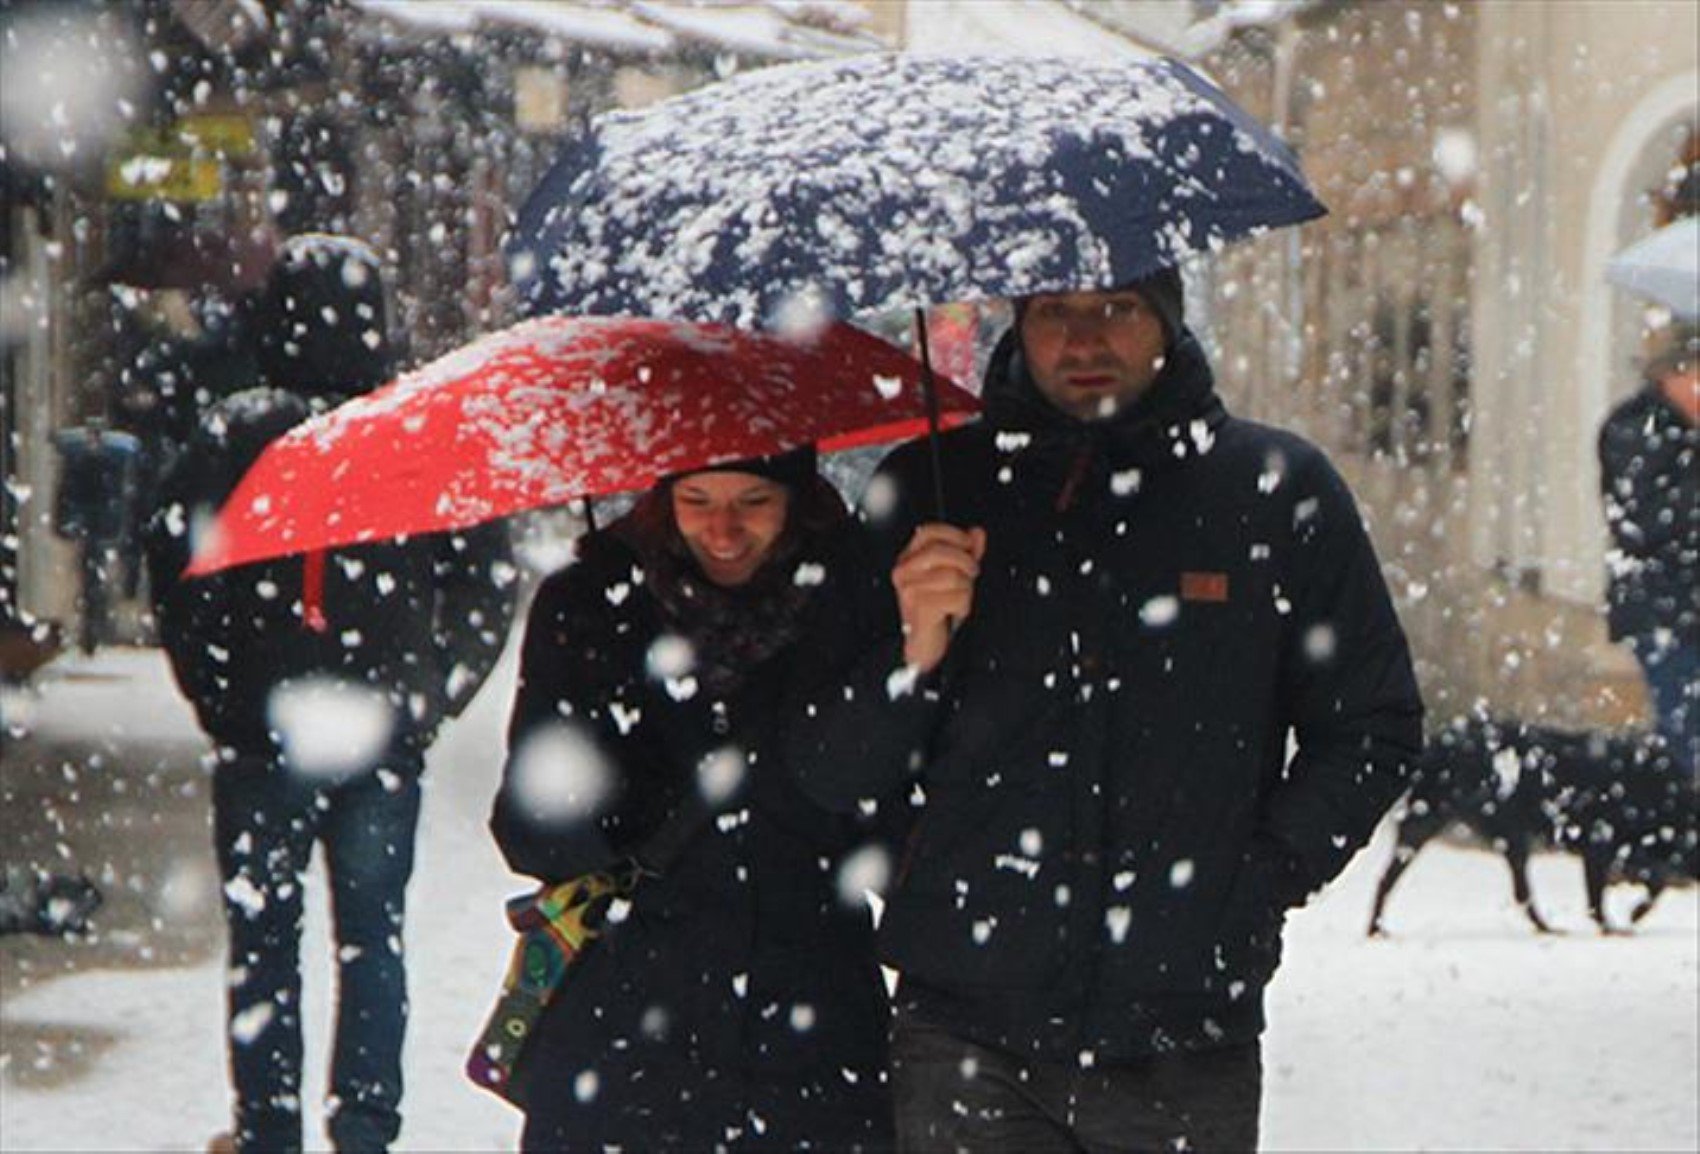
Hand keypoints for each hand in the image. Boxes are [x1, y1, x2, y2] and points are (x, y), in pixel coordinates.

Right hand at [892, 523, 986, 673]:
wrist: (923, 643)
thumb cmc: (937, 607)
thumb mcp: (952, 574)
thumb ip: (965, 552)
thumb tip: (977, 532)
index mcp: (907, 559)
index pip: (928, 532)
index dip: (953, 535)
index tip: (969, 545)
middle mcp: (903, 571)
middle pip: (941, 552)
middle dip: (965, 562)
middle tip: (972, 575)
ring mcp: (909, 589)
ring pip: (953, 575)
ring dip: (966, 589)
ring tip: (960, 598)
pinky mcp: (920, 607)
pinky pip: (957, 597)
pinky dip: (964, 606)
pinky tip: (954, 612)